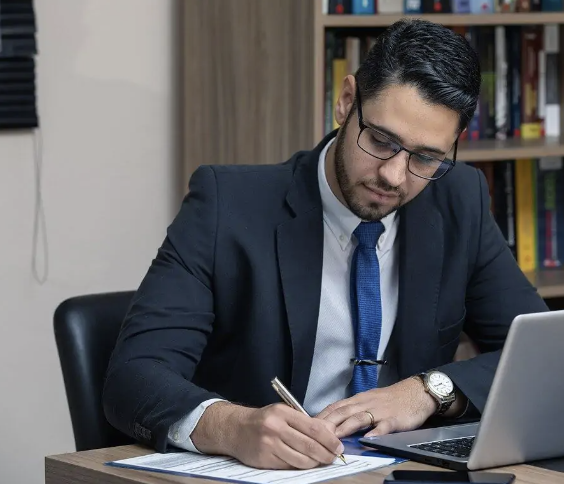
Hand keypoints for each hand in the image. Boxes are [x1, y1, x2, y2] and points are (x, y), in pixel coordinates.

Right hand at [192, 402, 343, 469]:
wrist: (235, 429)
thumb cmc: (263, 420)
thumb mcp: (281, 413)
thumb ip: (302, 422)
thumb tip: (328, 434)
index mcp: (282, 412)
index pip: (313, 427)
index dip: (329, 439)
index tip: (338, 446)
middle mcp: (275, 427)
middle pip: (309, 445)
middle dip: (326, 453)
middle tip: (334, 457)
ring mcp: (269, 444)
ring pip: (301, 459)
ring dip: (315, 462)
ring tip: (320, 461)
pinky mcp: (264, 459)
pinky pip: (289, 466)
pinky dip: (300, 466)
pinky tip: (305, 463)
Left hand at [316, 378, 436, 437]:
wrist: (416, 392)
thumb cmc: (391, 399)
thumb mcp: (369, 400)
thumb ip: (354, 410)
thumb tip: (336, 421)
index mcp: (358, 400)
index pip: (336, 406)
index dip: (322, 416)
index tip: (309, 424)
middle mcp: (365, 403)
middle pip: (343, 412)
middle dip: (328, 423)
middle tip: (316, 433)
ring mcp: (379, 411)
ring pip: (359, 418)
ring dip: (345, 427)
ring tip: (335, 437)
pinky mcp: (394, 419)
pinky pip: (383, 426)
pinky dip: (375, 433)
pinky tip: (368, 439)